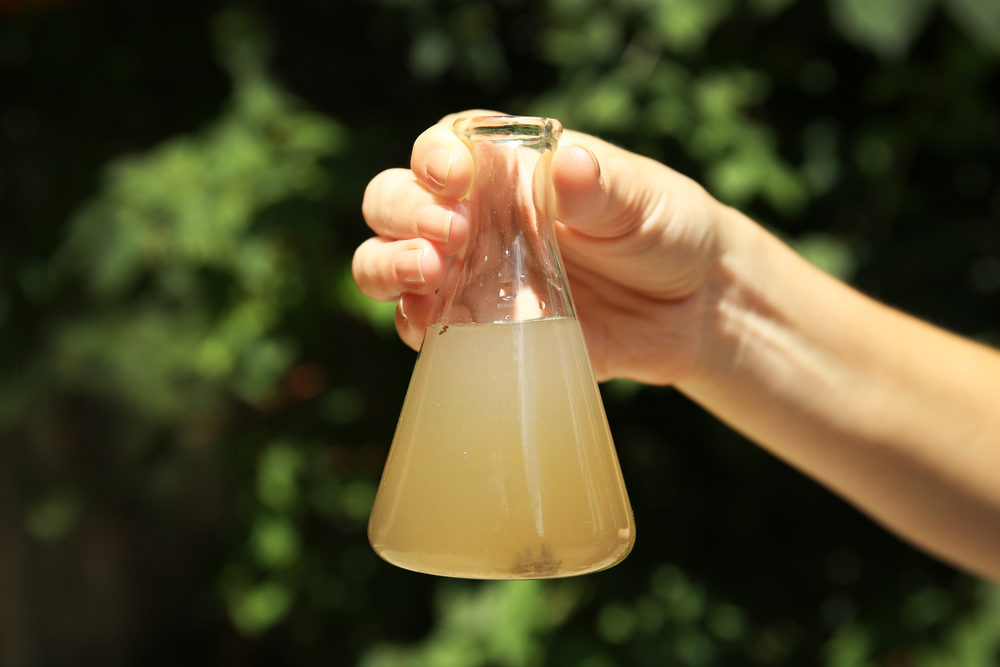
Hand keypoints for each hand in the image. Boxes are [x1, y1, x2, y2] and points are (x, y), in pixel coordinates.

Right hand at [354, 111, 727, 384]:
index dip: (434, 156)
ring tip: (428, 273)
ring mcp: (469, 275)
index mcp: (505, 169)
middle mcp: (474, 217)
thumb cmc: (663, 229)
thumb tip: (566, 165)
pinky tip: (430, 323)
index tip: (457, 176)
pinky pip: (421, 326)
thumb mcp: (641, 199)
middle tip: (450, 234)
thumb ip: (601, 187)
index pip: (442, 147)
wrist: (689, 308)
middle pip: (393, 201)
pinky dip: (413, 323)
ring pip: (386, 261)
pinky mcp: (477, 330)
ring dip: (389, 265)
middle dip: (404, 213)